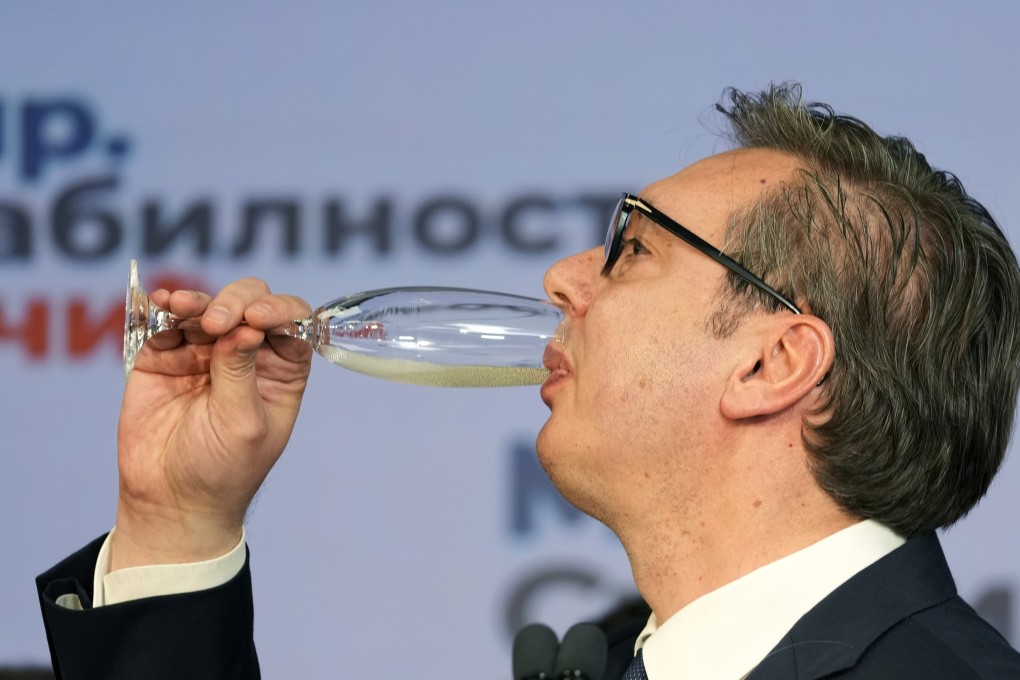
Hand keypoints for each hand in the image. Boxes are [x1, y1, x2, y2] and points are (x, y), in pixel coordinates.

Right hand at [111, 277, 312, 568]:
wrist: (170, 501)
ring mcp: (204, 353)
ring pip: (206, 308)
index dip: (278, 311)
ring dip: (196, 301)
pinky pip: (165, 323)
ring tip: (181, 306)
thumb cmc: (222, 470)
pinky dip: (163, 309)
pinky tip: (161, 304)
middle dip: (235, 302)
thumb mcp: (243, 424)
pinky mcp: (164, 358)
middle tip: (217, 322)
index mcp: (281, 370)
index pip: (290, 323)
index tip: (257, 319)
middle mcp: (246, 354)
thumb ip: (240, 372)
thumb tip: (244, 326)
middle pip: (249, 304)